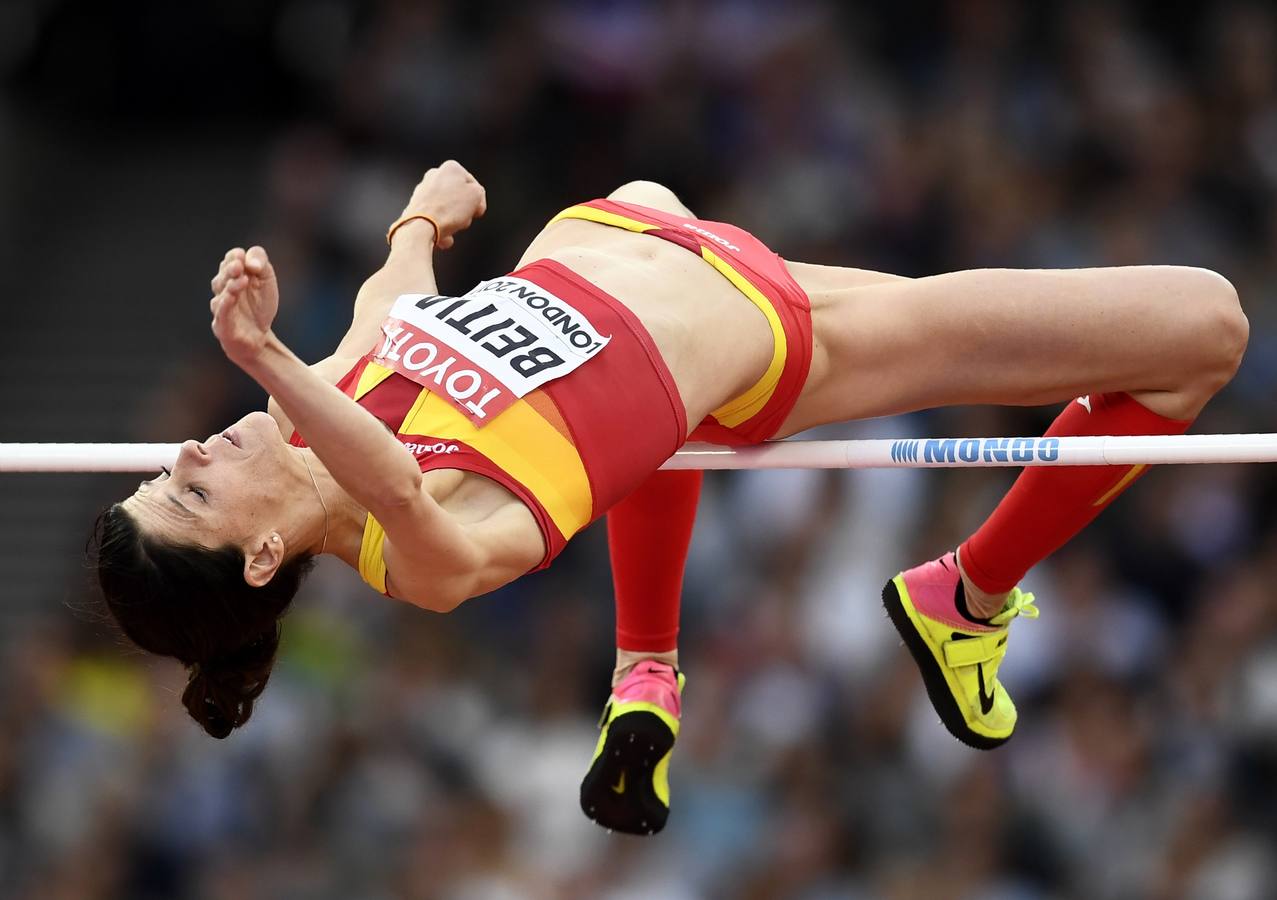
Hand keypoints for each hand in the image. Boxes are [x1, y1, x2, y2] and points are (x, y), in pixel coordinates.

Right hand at [209, 246, 278, 365]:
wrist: (260, 338)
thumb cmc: (260, 306)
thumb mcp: (267, 280)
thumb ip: (261, 264)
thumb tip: (251, 263)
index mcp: (231, 276)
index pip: (228, 261)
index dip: (234, 257)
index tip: (242, 256)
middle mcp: (222, 290)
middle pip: (223, 277)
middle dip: (230, 270)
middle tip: (239, 265)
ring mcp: (221, 309)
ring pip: (221, 295)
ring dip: (231, 286)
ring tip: (243, 280)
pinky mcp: (223, 327)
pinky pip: (222, 314)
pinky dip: (225, 305)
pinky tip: (231, 297)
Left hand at [397, 160, 486, 249]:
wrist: (421, 227)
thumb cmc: (447, 210)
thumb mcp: (476, 196)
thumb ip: (479, 193)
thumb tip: (474, 200)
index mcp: (451, 168)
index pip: (472, 184)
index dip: (478, 200)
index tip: (477, 211)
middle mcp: (434, 176)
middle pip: (458, 197)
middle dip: (462, 211)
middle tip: (464, 219)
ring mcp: (422, 191)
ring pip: (446, 209)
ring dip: (452, 222)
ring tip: (452, 229)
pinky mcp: (415, 207)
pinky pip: (434, 219)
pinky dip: (440, 228)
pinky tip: (442, 237)